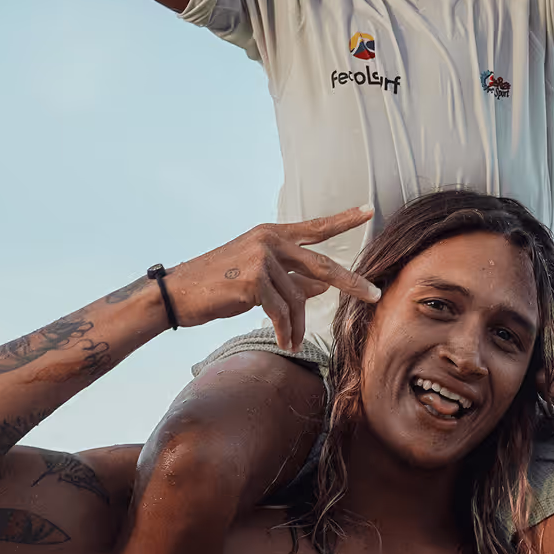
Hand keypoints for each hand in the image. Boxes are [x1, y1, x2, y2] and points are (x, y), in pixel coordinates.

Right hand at [164, 207, 378, 349]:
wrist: (178, 293)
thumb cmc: (218, 284)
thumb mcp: (259, 275)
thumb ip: (292, 276)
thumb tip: (325, 283)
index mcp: (271, 234)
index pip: (315, 227)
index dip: (344, 220)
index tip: (369, 212)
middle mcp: (269, 240)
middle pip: (322, 264)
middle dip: (352, 283)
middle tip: (375, 295)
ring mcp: (261, 259)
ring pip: (298, 299)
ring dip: (298, 325)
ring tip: (294, 340)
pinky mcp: (253, 282)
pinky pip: (281, 312)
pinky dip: (286, 330)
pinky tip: (286, 341)